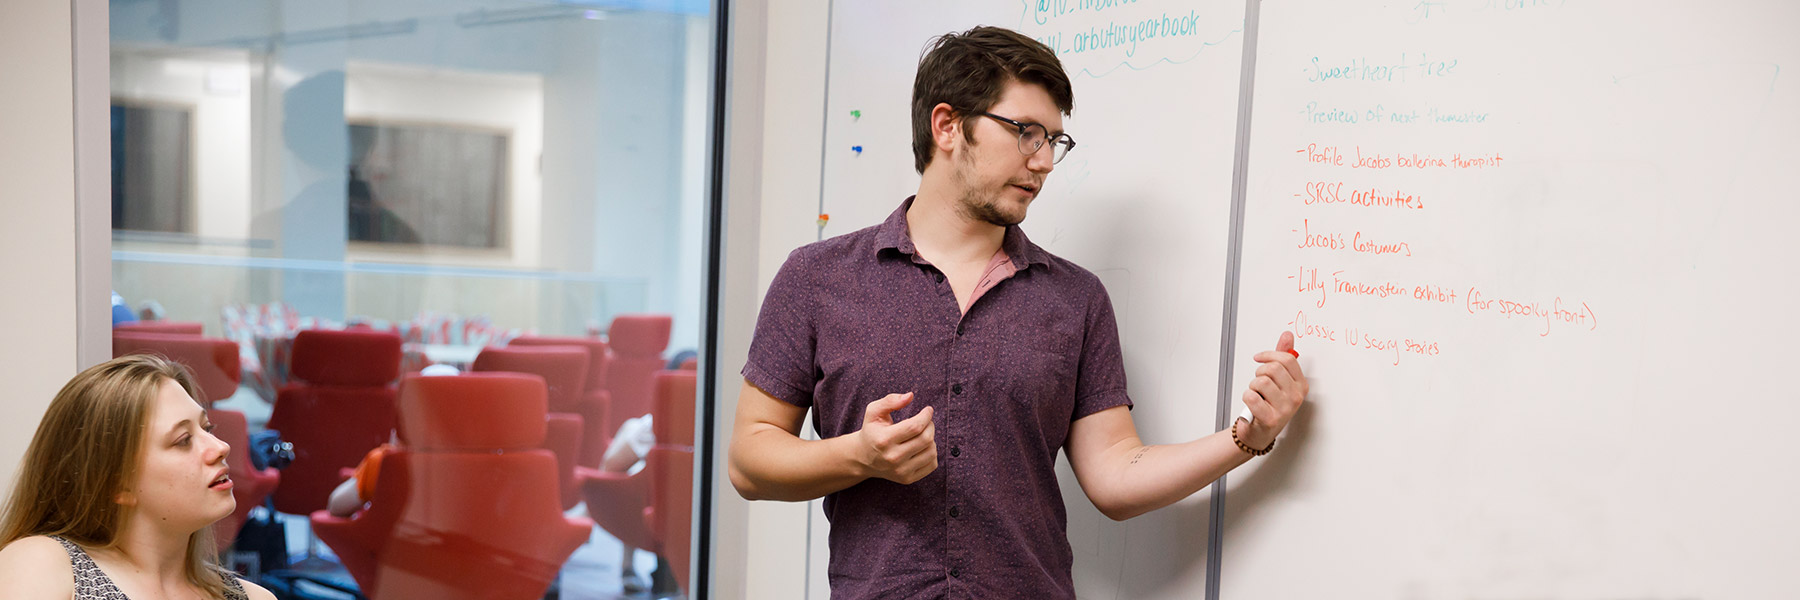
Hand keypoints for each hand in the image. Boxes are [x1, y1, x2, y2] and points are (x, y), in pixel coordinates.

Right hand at [852, 392, 936, 483]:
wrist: (863, 458)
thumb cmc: (871, 431)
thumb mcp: (873, 412)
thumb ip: (890, 400)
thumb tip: (910, 396)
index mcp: (883, 440)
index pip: (915, 426)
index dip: (926, 416)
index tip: (928, 410)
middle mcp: (892, 458)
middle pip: (926, 439)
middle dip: (930, 425)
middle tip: (926, 421)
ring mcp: (901, 471)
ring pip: (931, 452)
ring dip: (931, 439)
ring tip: (922, 434)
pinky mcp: (908, 479)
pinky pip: (932, 464)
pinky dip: (932, 453)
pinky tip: (922, 447)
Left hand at [1240, 331, 1307, 447]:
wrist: (1258, 432)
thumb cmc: (1269, 404)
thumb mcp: (1279, 379)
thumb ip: (1284, 356)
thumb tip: (1287, 335)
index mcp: (1301, 385)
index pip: (1287, 359)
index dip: (1269, 354)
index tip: (1259, 358)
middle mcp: (1296, 397)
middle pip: (1273, 368)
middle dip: (1259, 372)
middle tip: (1259, 382)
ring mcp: (1285, 408)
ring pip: (1260, 381)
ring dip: (1252, 386)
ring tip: (1257, 395)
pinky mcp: (1270, 418)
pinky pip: (1251, 396)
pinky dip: (1246, 398)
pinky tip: (1252, 404)